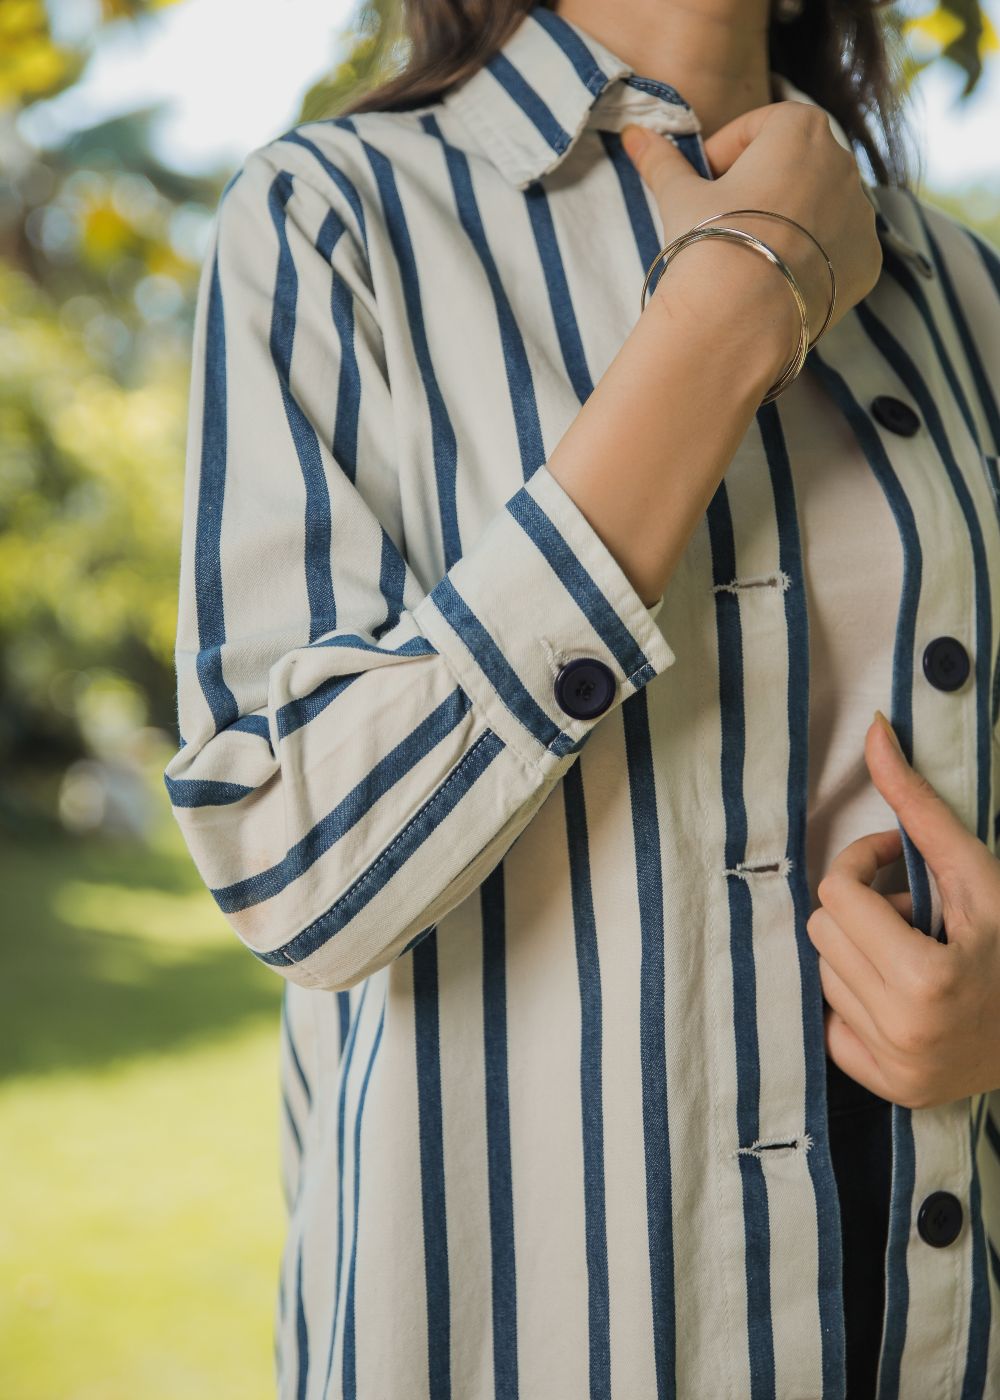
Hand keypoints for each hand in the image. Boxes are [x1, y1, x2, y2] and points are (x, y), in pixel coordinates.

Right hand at [621, 101, 882, 341]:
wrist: (741, 317)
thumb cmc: (710, 242)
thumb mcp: (679, 196)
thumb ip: (662, 160)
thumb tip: (634, 134)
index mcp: (801, 127)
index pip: (759, 127)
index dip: (725, 155)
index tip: (705, 185)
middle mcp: (843, 161)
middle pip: (794, 165)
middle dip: (762, 187)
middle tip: (725, 224)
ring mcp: (863, 213)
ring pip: (821, 208)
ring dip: (790, 222)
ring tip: (752, 257)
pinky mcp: (868, 260)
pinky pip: (840, 250)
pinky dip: (814, 260)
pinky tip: (781, 281)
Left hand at [805, 710, 999, 1108]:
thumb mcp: (977, 874)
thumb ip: (919, 806)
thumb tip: (874, 728)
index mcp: (927, 979)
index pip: (836, 894)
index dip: (863, 864)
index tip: (895, 862)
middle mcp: (903, 1031)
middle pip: (822, 930)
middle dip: (862, 910)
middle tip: (913, 914)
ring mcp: (893, 1068)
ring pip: (823, 971)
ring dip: (860, 953)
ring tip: (915, 955)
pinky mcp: (885, 1088)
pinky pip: (830, 1022)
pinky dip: (859, 1000)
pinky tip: (905, 996)